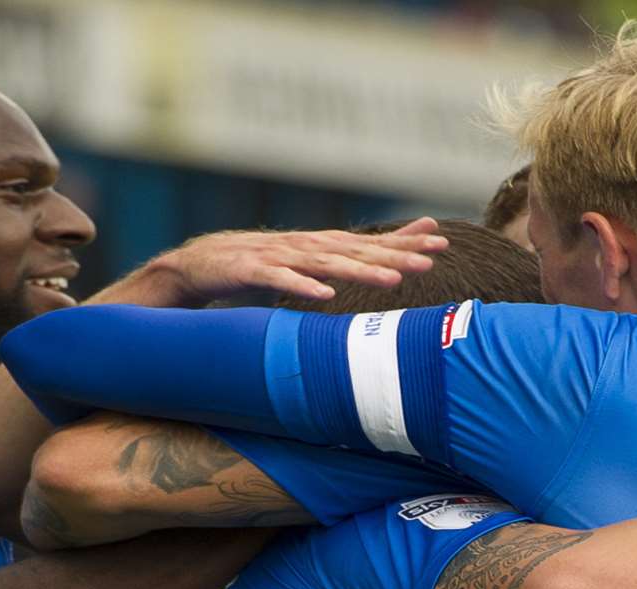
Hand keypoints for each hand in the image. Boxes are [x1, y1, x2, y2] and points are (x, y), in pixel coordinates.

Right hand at [127, 217, 448, 306]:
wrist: (194, 266)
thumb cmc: (254, 266)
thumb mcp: (302, 264)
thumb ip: (338, 263)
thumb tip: (381, 266)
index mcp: (317, 245)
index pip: (369, 243)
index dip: (404, 242)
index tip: (442, 242)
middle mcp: (303, 246)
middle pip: (357, 250)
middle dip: (396, 253)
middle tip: (433, 257)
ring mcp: (277, 257)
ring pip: (326, 264)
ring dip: (360, 272)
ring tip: (393, 280)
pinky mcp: (250, 271)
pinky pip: (279, 280)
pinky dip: (302, 286)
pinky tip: (324, 296)